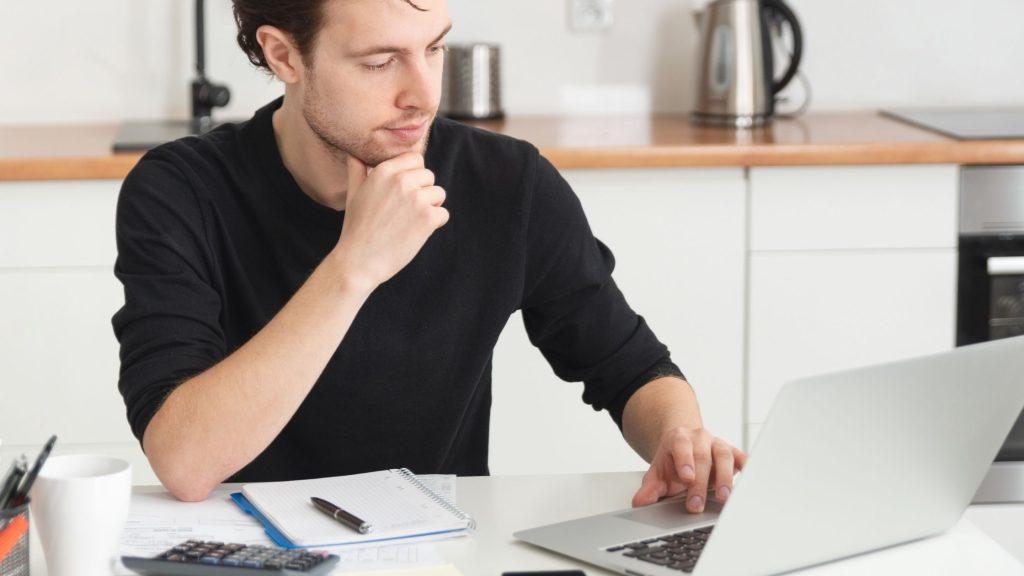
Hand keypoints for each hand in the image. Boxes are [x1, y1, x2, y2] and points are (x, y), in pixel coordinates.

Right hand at [333, 152, 448, 287]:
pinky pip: (443, 214)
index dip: (413, 175)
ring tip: (409, 222)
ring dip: (430, 207)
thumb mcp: (353, 193)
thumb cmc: (356, 228)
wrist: (359, 261)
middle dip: (422, 192)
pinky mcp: (427, 218)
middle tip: (404, 212)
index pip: (415, 159)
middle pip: (429, 176)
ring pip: (439, 194)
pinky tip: (416, 232)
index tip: (404, 192)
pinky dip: (435, 224)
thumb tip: (355, 154)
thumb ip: (357, 169)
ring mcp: (416, 199)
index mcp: (384, 171)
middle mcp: (402, 181)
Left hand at [631, 427, 746, 512]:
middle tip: (696, 504)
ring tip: (723, 498)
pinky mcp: (733, 452)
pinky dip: (745, 468)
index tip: (687, 478)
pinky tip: (746, 482)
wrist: (686, 446)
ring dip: (725, 478)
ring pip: (724, 455)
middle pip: (702, 456)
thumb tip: (639, 502)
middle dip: (700, 483)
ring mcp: (717, 443)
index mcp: (678, 438)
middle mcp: (699, 437)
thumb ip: (649, 488)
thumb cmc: (673, 462)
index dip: (685, 461)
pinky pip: (741, 457)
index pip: (681, 446)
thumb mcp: (657, 474)